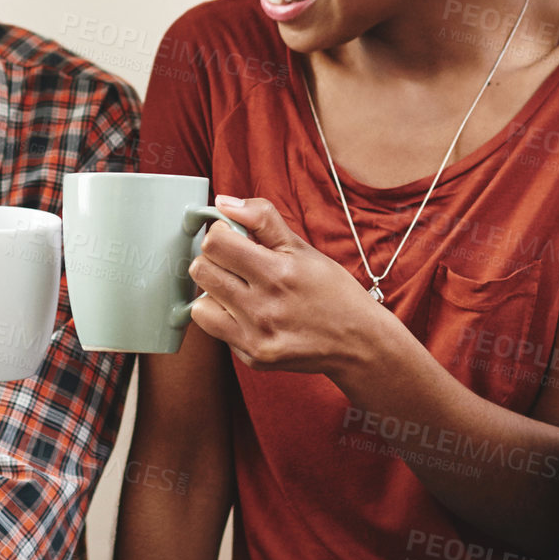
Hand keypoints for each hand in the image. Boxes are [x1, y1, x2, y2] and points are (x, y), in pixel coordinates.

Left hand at [187, 196, 394, 377]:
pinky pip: (212, 328)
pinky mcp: (252, 357)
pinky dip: (222, 316)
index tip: (235, 238)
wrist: (358, 342)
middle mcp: (264, 307)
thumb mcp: (303, 248)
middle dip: (214, 259)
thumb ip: (262, 219)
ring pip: (200, 301)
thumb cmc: (332, 291)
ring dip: (215, 289)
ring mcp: (256, 336)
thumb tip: (223, 202)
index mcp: (278, 272)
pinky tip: (245, 312)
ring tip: (240, 288)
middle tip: (236, 262)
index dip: (221, 233)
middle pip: (202, 270)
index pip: (216, 243)